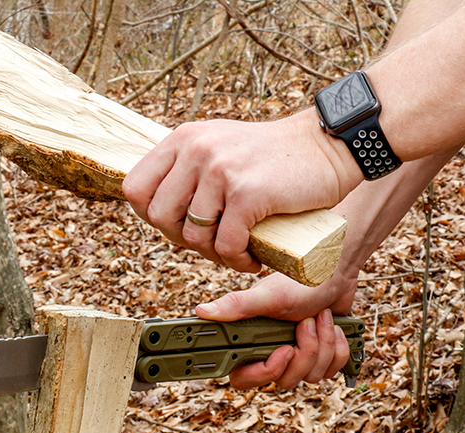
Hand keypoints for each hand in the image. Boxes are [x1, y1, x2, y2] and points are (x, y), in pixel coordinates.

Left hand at [122, 110, 359, 272]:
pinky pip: (226, 245)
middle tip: (212, 243)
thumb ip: (188, 168)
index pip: (135, 188)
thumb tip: (152, 209)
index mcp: (184, 139)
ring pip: (192, 236)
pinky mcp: (248, 193)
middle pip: (158, 217)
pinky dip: (238, 261)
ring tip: (236, 251)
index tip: (177, 225)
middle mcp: (196, 150)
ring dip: (213, 255)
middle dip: (182, 240)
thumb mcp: (220, 146)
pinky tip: (253, 258)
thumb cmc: (274, 158)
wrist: (328, 145)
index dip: (150, 215)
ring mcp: (220, 170)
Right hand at [195, 271, 357, 389]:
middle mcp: (271, 353)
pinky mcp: (320, 358)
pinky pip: (331, 370)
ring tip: (321, 317)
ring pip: (311, 376)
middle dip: (304, 352)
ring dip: (323, 344)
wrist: (334, 272)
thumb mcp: (267, 295)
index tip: (284, 350)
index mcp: (251, 342)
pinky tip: (333, 326)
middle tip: (306, 323)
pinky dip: (338, 347)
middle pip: (285, 380)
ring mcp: (298, 358)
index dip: (264, 372)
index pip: (243, 379)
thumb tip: (201, 312)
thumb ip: (236, 306)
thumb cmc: (299, 280)